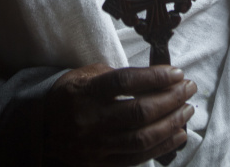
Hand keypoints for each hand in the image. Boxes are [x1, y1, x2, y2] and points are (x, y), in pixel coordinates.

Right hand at [43, 63, 196, 165]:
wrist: (40, 130)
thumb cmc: (67, 95)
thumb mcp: (83, 75)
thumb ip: (113, 75)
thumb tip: (151, 78)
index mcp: (85, 92)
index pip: (125, 82)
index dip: (154, 77)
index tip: (176, 72)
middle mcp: (91, 120)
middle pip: (138, 111)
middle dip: (170, 99)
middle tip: (189, 88)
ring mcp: (97, 146)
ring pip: (142, 137)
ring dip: (171, 123)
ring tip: (188, 110)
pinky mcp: (102, 164)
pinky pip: (138, 157)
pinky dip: (162, 146)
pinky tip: (178, 134)